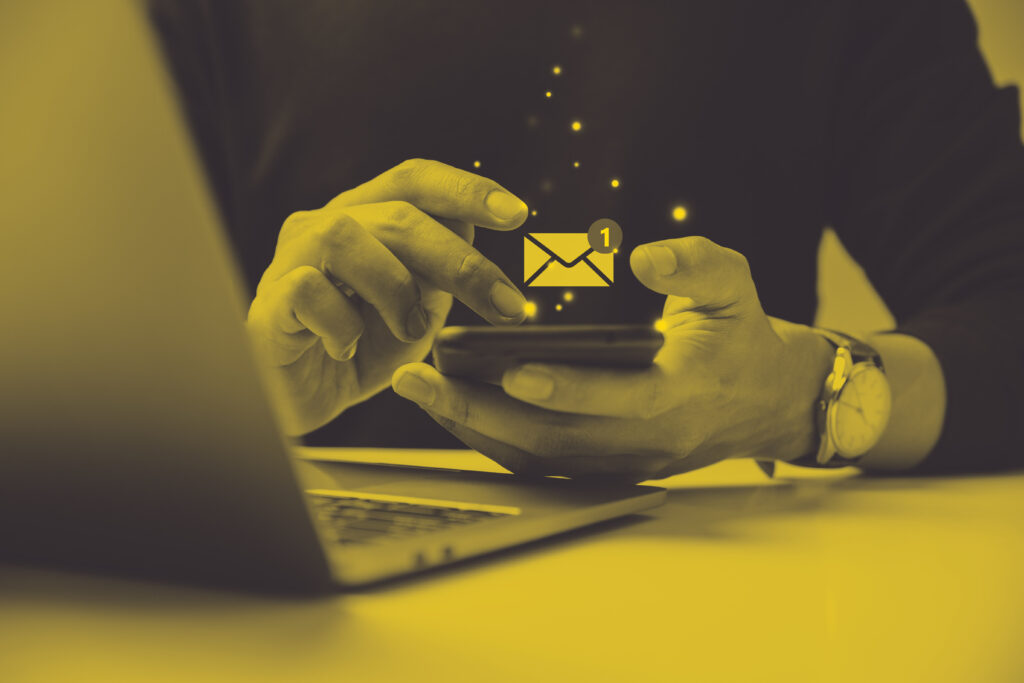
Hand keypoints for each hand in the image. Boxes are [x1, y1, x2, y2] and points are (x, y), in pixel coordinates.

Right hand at [246, 159, 530, 434]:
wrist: (304, 400)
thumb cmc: (362, 348)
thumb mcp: (417, 308)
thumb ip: (440, 270)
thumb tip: (473, 229)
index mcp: (364, 216)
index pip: (414, 180)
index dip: (465, 188)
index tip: (517, 215)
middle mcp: (323, 225)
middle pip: (397, 215)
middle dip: (460, 261)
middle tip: (505, 306)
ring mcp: (289, 261)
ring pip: (344, 236)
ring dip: (396, 288)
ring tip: (411, 329)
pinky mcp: (267, 304)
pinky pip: (307, 290)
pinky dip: (342, 324)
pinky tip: (349, 349)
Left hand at [392, 236, 833, 479]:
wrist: (763, 402)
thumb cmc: (739, 335)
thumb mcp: (734, 285)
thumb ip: (694, 265)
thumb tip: (643, 258)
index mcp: (684, 392)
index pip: (623, 398)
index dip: (568, 388)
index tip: (511, 369)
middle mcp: (648, 441)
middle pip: (556, 438)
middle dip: (480, 412)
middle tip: (418, 380)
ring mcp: (623, 463)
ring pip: (538, 457)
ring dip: (473, 427)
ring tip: (419, 390)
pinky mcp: (604, 469)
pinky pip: (539, 462)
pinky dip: (491, 438)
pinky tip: (451, 407)